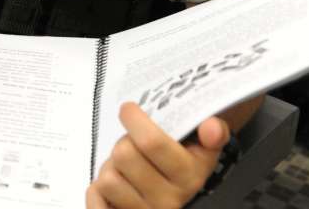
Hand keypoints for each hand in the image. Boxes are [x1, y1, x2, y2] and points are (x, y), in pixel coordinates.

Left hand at [87, 103, 227, 208]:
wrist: (173, 200)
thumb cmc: (180, 166)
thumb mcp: (201, 149)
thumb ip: (211, 132)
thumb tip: (212, 127)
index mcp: (190, 176)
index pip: (151, 142)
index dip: (134, 119)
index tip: (128, 109)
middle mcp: (169, 200)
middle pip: (124, 155)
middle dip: (123, 144)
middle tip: (132, 146)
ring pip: (108, 178)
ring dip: (110, 168)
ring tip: (125, 169)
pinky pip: (96, 197)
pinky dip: (96, 189)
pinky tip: (114, 184)